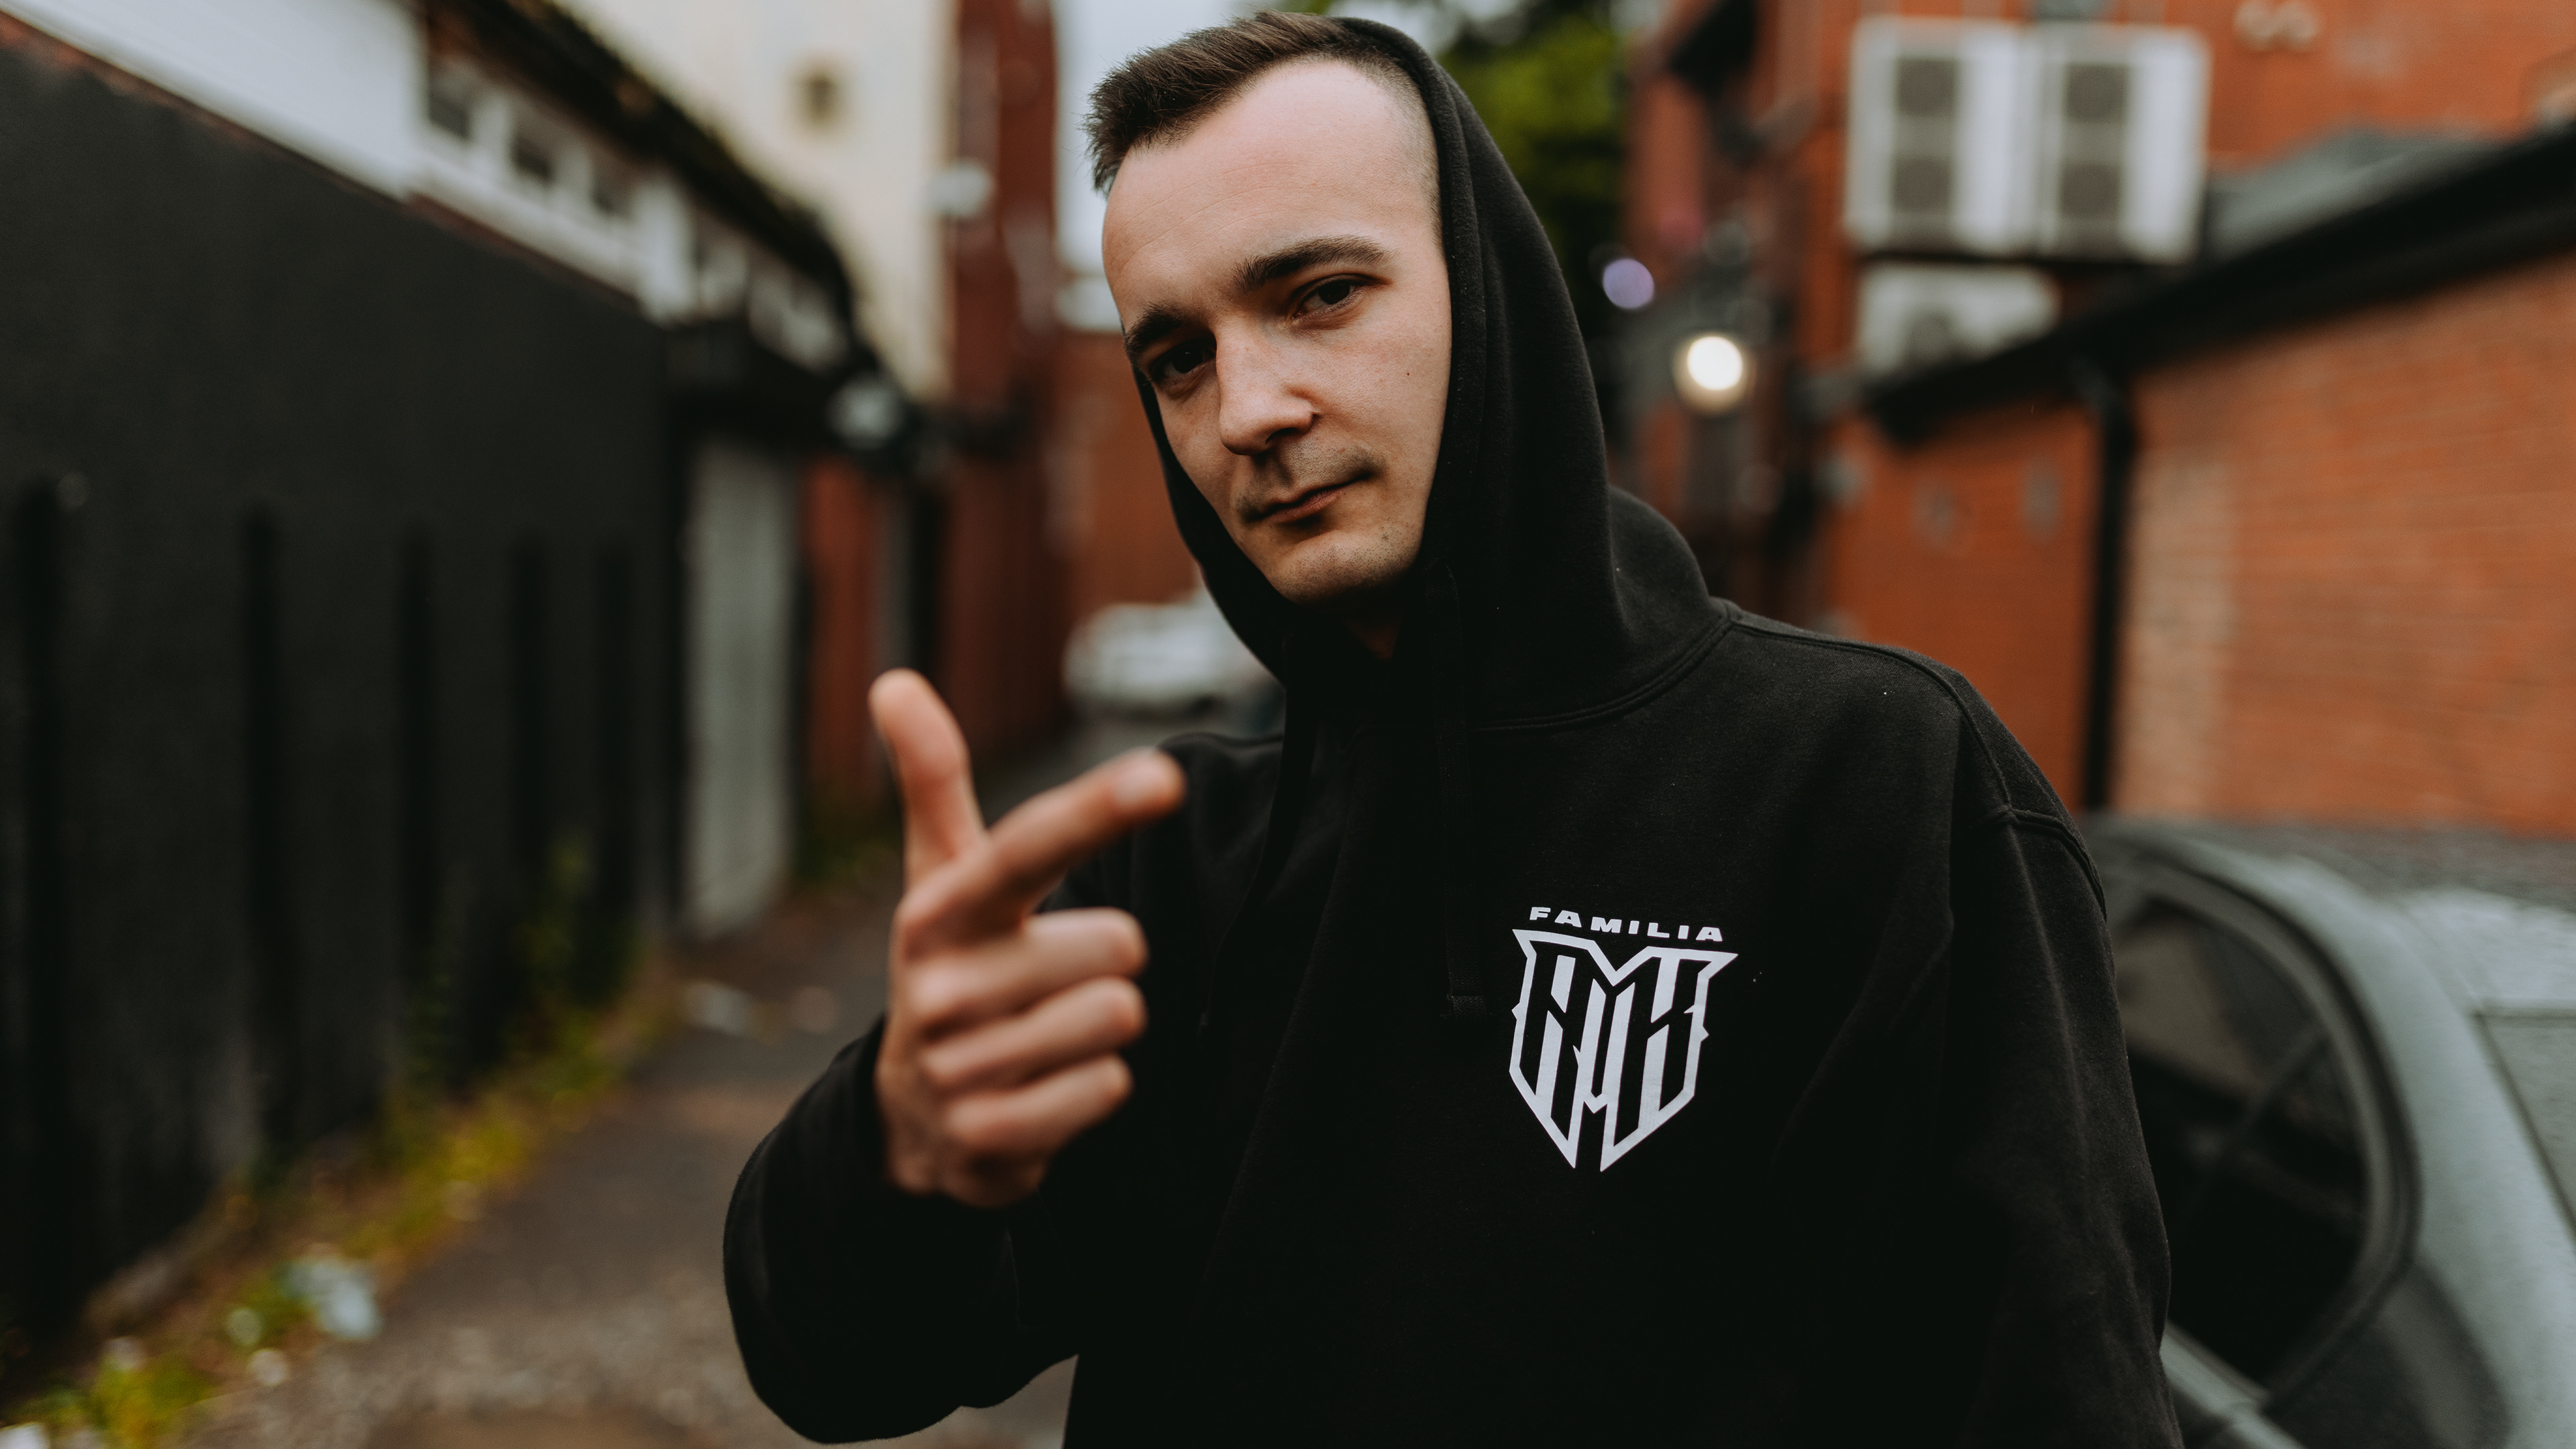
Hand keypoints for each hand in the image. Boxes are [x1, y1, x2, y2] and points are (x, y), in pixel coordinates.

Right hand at [869, 670, 1184, 1206]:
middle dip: (1103, 965)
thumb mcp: (941, 880)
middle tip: (1046, 984)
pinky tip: (1042, 1091)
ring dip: (1100, 1029)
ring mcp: (960, 1065)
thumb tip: (894, 680)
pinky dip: (1094, 1090)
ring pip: (1118, 1017)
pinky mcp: (988, 1137)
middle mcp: (941, 986)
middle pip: (1118, 946)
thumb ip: (933, 782)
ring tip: (1041, 1037)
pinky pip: (1110, 1088)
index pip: (1029, 848)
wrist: (911, 1118)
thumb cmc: (953, 969)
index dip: (1096, 812)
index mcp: (939, 911)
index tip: (1162, 777)